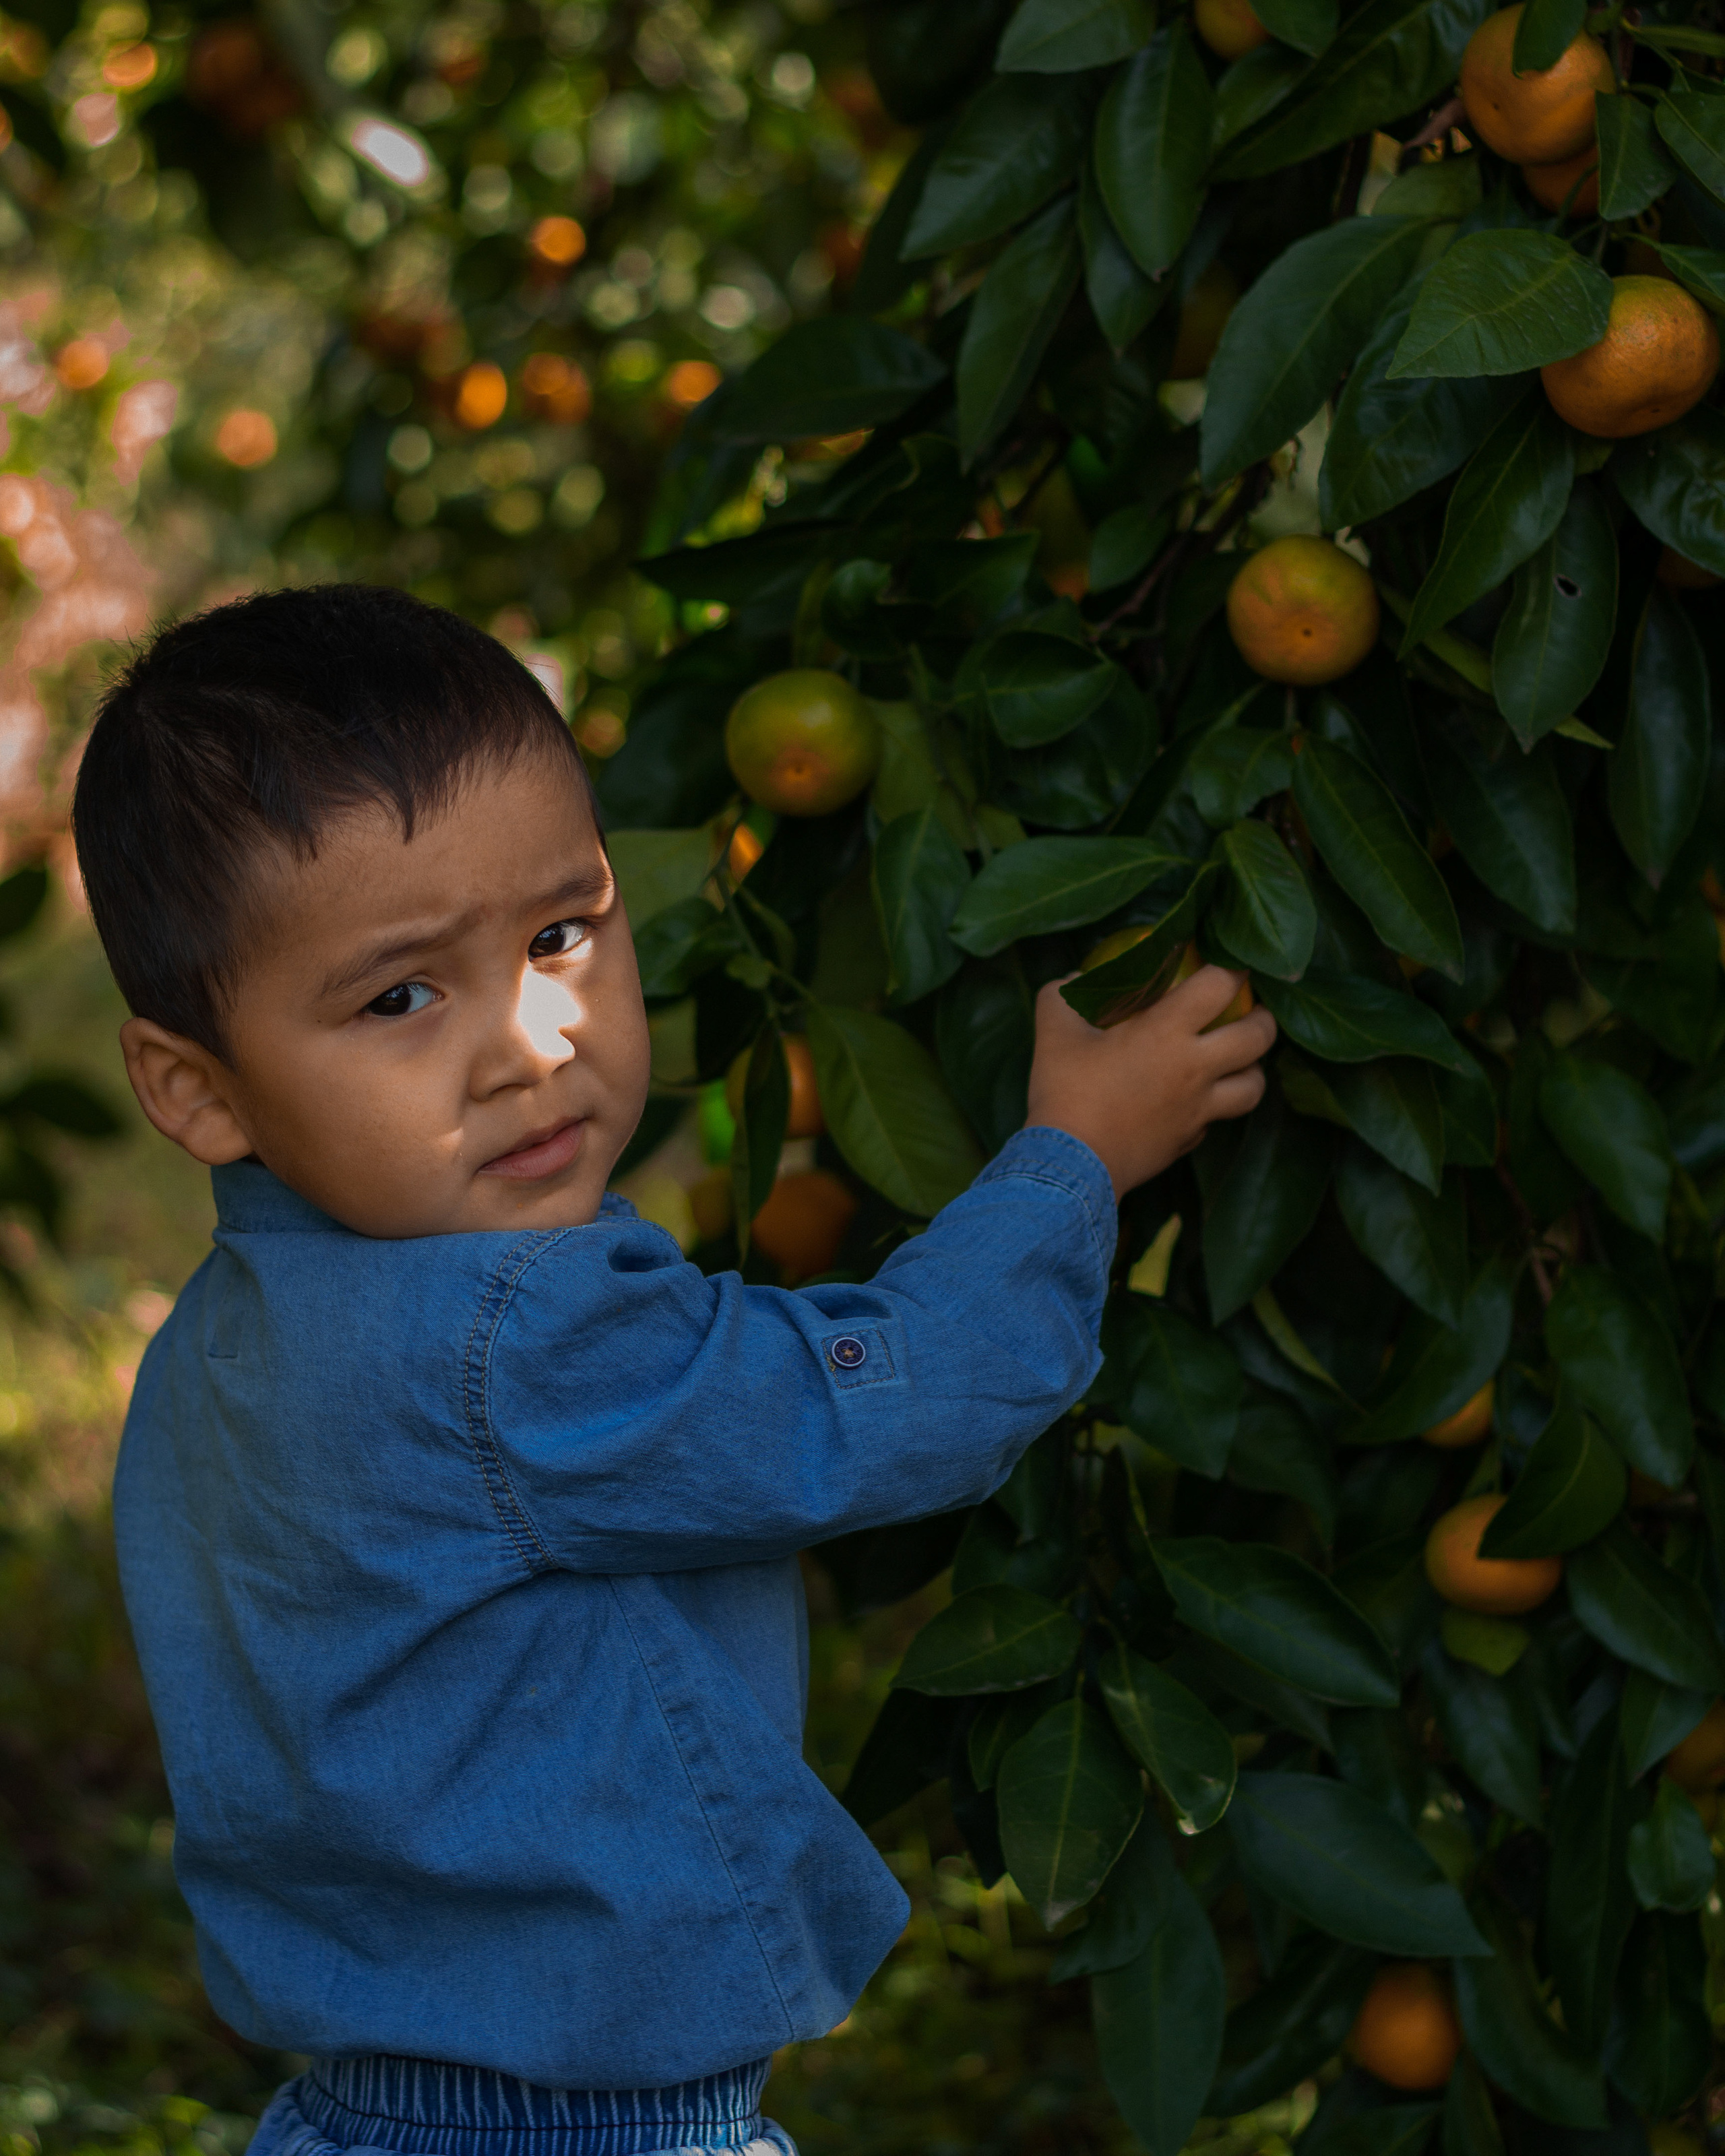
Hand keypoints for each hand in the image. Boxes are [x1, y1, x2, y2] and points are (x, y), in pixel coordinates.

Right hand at [1023, 966, 1277, 1199]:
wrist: (1072, 1167)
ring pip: (1254, 1087)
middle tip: (1253, 1009)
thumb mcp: (1053, 1032)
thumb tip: (1072, 981)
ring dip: (1253, 1068)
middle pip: (1258, 1037)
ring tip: (1240, 1059)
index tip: (1231, 961)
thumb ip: (1062, 996)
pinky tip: (1193, 1101)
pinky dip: (1212, 1107)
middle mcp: (1196, 1069)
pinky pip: (1214, 1119)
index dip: (1232, 967)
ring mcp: (1198, 1110)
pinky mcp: (1189, 1140)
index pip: (1219, 985)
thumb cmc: (1066, 1092)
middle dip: (1264, 1017)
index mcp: (1167, 1032)